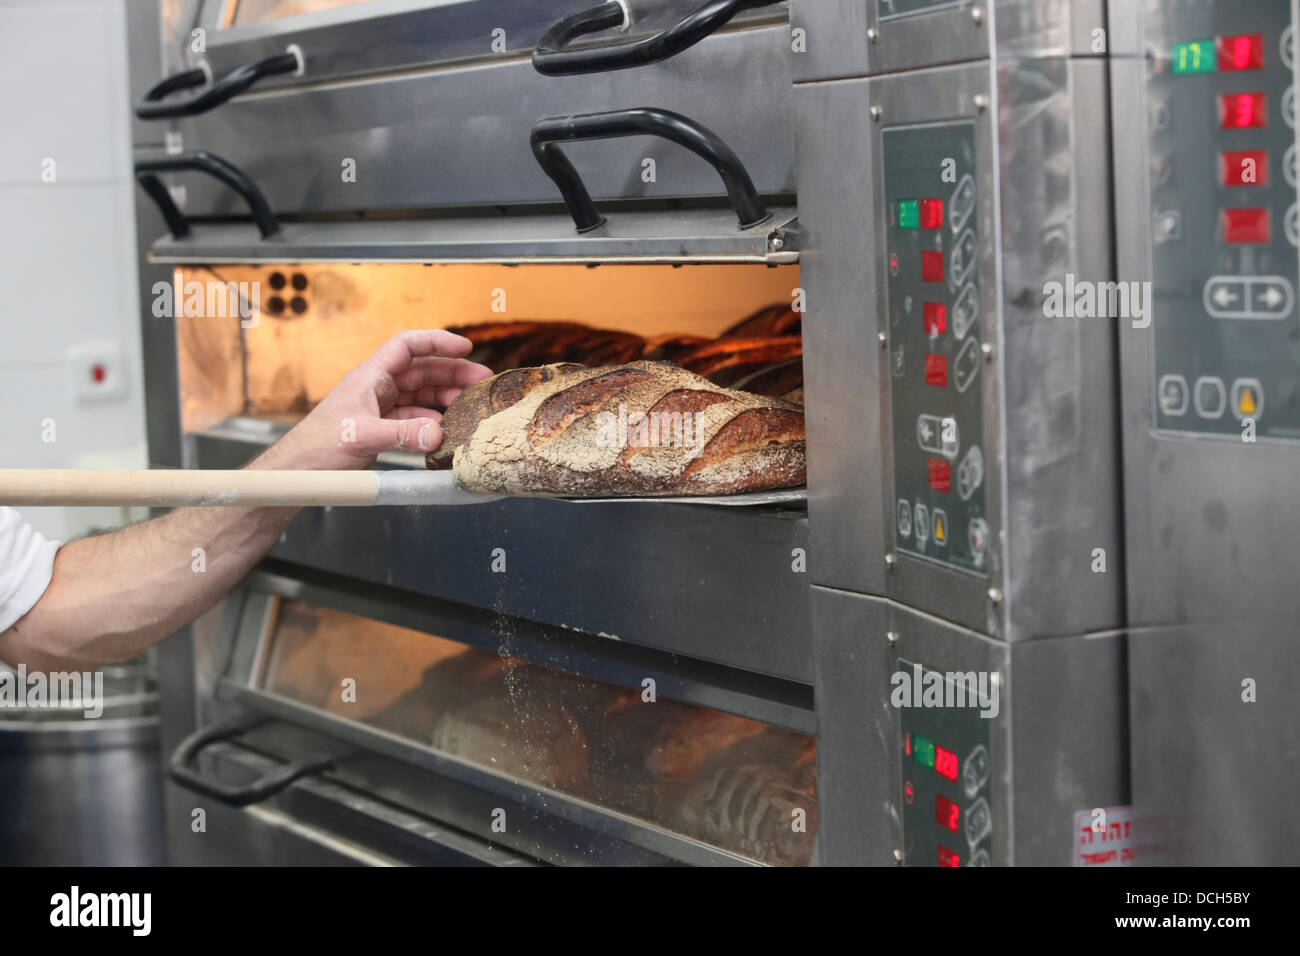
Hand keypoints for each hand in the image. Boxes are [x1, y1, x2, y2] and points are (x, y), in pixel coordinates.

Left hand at [258, 330, 492, 470]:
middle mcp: (378, 388)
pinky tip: (448, 432)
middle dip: (453, 373)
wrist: (299, 471)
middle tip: (481, 381)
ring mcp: (382, 408)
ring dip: (448, 398)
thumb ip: (401, 435)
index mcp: (370, 376)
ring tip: (472, 406)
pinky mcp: (384, 429)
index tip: (464, 346)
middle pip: (423, 370)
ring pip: (423, 395)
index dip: (437, 341)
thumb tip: (437, 433)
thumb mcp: (360, 436)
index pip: (407, 346)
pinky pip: (417, 420)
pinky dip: (435, 424)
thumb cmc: (316, 446)